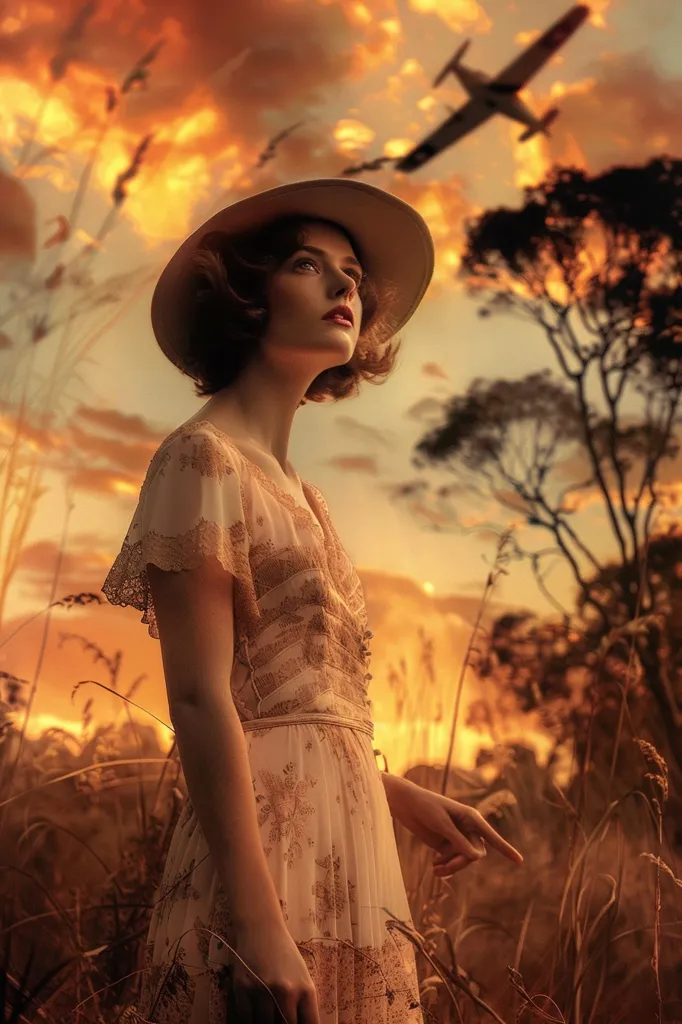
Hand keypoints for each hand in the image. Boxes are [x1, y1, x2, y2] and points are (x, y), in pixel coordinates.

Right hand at [228, 921, 319, 1023]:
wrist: (261, 928)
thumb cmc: (285, 954)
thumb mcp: (301, 977)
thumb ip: (302, 1005)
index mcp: (305, 989)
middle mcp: (286, 992)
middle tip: (279, 1019)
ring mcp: (263, 991)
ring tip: (267, 1016)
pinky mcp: (242, 989)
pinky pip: (245, 1020)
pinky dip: (248, 1021)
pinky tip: (252, 1016)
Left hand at [387, 775, 522, 877]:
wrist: (406, 804)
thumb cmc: (425, 807)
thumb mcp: (442, 824)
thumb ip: (458, 841)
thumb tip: (477, 858)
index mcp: (471, 817)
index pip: (492, 836)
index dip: (506, 849)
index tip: (519, 861)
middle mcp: (468, 828)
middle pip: (475, 854)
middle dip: (461, 862)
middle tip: (442, 867)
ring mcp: (458, 837)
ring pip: (464, 860)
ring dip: (452, 867)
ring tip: (435, 870)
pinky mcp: (447, 845)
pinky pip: (453, 861)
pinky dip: (445, 866)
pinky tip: (434, 866)